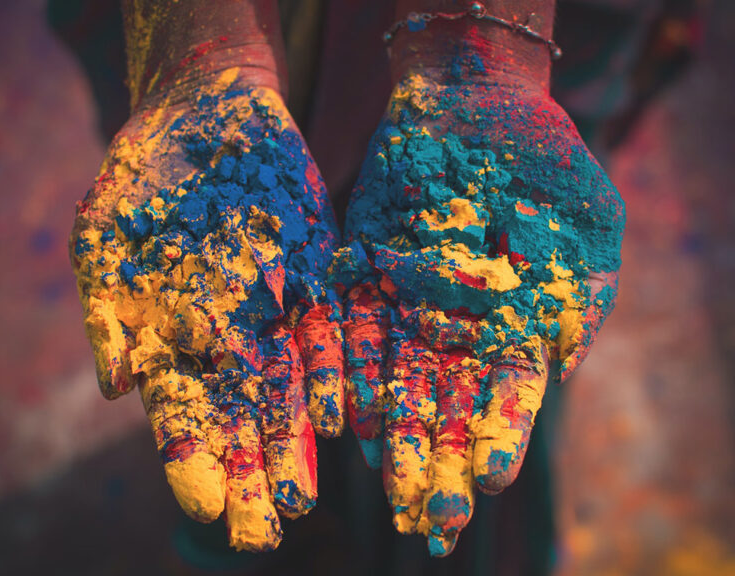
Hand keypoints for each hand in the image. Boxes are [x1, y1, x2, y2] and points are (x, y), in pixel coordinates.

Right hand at [70, 68, 343, 551]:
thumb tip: (115, 385)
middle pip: (239, 421)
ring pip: (286, 391)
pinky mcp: (316, 279)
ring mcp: (274, 313)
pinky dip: (330, 375)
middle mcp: (226, 338)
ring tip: (301, 498)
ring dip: (293, 443)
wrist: (209, 112)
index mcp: (172, 337)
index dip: (194, 463)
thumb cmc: (145, 173)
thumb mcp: (106, 232)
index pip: (183, 417)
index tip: (209, 510)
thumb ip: (109, 310)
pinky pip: (328, 335)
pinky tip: (337, 418)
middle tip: (262, 534)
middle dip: (249, 476)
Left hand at [336, 69, 623, 554]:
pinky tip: (344, 416)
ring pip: (394, 381)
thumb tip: (565, 366)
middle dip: (439, 461)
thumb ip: (579, 295)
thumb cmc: (544, 159)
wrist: (474, 102)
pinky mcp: (362, 277)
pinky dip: (347, 373)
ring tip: (384, 487)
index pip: (506, 396)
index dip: (498, 436)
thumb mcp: (586, 223)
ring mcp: (405, 305)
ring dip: (391, 435)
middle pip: (446, 405)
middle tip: (432, 522)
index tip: (487, 481)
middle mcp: (456, 328)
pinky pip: (350, 332)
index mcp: (514, 326)